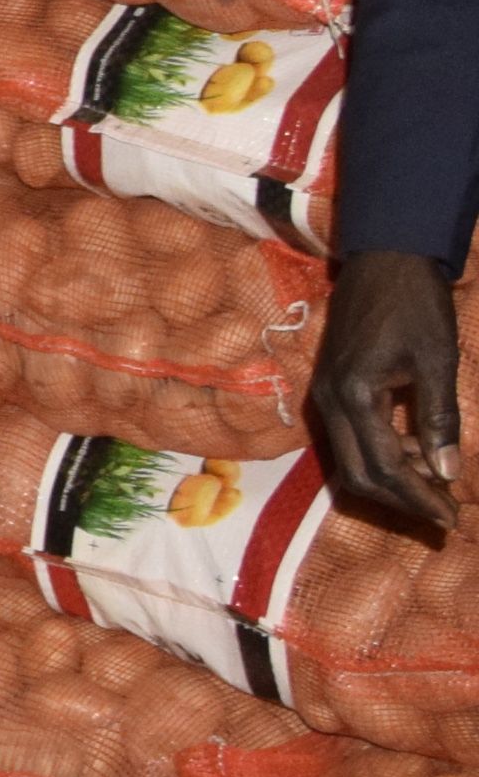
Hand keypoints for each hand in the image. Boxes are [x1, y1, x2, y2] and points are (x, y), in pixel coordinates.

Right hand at [310, 247, 462, 541]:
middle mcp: (328, 400)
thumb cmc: (415, 304)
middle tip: (444, 515)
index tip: (451, 519)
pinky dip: (382, 454)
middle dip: (401, 501)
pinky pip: (351, 437)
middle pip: (357, 474)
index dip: (418, 499)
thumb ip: (438, 419)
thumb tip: (447, 473)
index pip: (382, 467)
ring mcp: (325, 393)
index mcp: (352, 395)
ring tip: (437, 482)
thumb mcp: (436, 360)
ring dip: (392, 479)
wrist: (384, 257)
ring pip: (351, 459)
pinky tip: (416, 449)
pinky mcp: (332, 385)